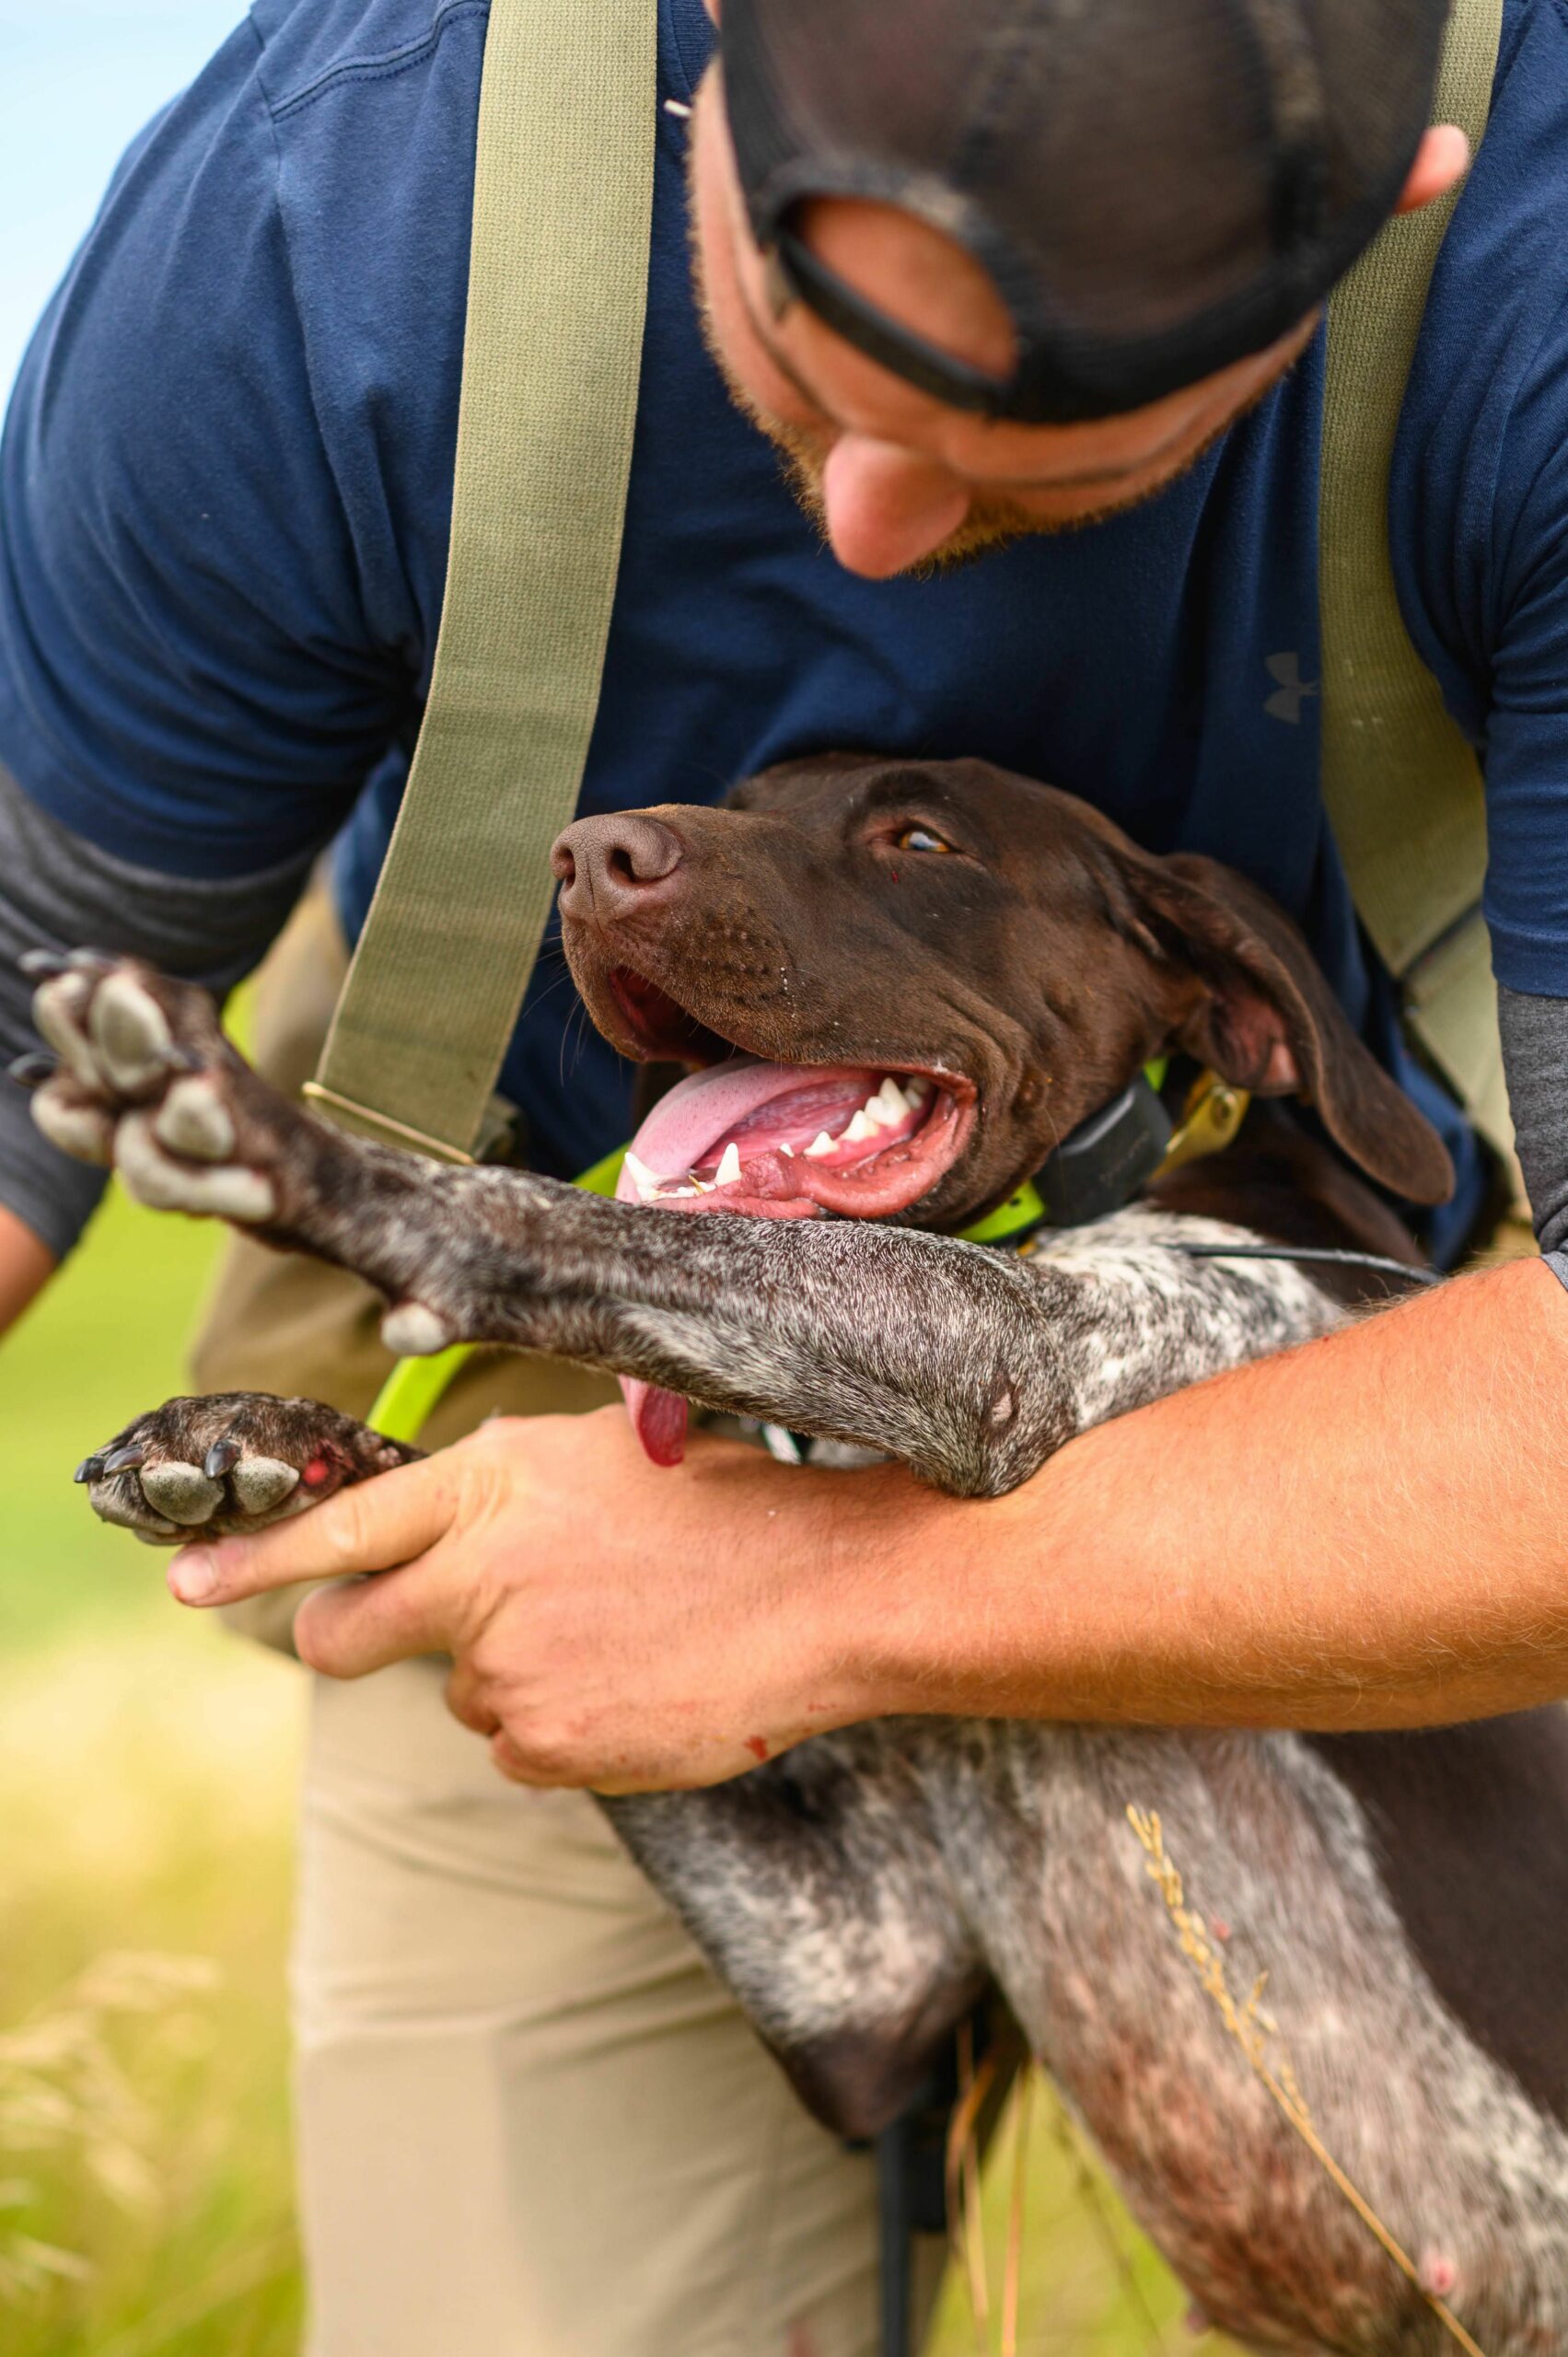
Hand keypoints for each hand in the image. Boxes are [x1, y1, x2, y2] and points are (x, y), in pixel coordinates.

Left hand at [164, 1406, 916, 1790]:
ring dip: (514, 1672)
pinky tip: (638, 1680)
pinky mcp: (546, 1745)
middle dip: (345, 1637)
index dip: (253, 1560)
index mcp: (491, 1486)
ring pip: (461, 1689)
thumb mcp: (602, 1458)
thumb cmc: (732, 1508)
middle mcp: (479, 1576)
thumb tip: (444, 1536)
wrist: (834, 1590)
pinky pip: (520, 1743)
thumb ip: (503, 1496)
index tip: (182, 1582)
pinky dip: (564, 1725)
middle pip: (347, 1634)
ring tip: (621, 1632)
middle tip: (383, 1633)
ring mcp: (508, 1668)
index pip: (338, 1524)